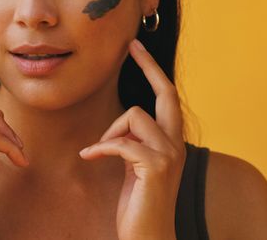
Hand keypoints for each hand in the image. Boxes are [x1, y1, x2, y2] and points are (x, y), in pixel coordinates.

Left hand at [79, 38, 185, 239]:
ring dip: (110, 132)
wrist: (148, 237)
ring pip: (133, 116)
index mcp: (172, 141)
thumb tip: (123, 122)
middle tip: (130, 46)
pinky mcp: (155, 167)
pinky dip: (100, 148)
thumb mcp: (135, 166)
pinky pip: (120, 142)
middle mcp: (177, 144)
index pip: (167, 97)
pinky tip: (89, 158)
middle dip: (148, 65)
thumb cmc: (138, 204)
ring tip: (100, 152)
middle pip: (165, 93)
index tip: (137, 47)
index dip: (153, 70)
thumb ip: (134, 142)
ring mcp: (169, 154)